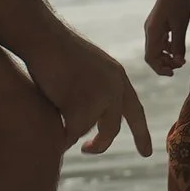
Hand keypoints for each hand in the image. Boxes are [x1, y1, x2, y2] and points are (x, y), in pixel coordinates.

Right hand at [26, 29, 155, 156]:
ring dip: (68, 126)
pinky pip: (70, 134)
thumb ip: (95, 91)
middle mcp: (114, 89)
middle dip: (100, 144)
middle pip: (111, 129)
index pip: (134, 110)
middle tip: (88, 150)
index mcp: (118, 77)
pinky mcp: (81, 108)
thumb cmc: (56, 48)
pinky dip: (59, 135)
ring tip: (52, 105)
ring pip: (84, 129)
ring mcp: (99, 99)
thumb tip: (92, 123)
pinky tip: (50, 127)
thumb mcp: (87, 68)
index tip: (146, 153)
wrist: (43, 37)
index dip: (140, 132)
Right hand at [143, 0, 189, 76]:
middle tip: (181, 64)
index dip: (160, 68)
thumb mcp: (181, 25)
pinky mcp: (158, 23)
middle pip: (152, 55)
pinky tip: (178, 47)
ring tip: (181, 58)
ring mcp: (153, 27)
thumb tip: (178, 62)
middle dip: (165, 63)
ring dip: (167, 56)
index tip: (173, 73)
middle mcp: (149, 31)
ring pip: (156, 48)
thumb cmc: (179, 2)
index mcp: (152, 32)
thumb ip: (179, 45)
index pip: (151, 58)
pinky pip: (160, 40)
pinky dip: (168, 47)